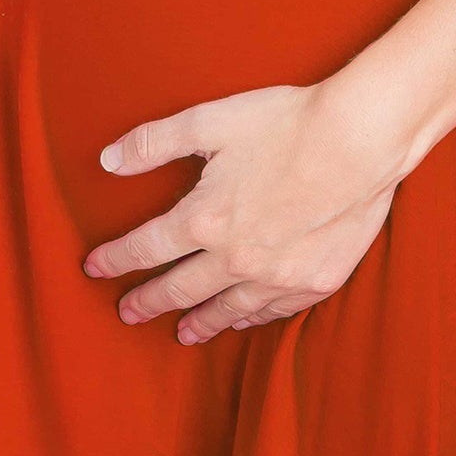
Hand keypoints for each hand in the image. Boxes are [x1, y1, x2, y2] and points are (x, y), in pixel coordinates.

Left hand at [81, 82, 401, 344]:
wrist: (361, 139)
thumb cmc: (287, 122)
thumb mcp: (210, 121)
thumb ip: (154, 143)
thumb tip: (107, 161)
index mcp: (205, 219)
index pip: (147, 247)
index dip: (115, 259)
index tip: (94, 269)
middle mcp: (236, 257)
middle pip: (180, 288)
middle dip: (148, 301)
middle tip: (127, 313)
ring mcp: (277, 275)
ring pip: (227, 308)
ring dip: (199, 321)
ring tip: (182, 334)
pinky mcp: (315, 280)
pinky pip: (272, 310)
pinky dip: (250, 318)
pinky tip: (243, 319)